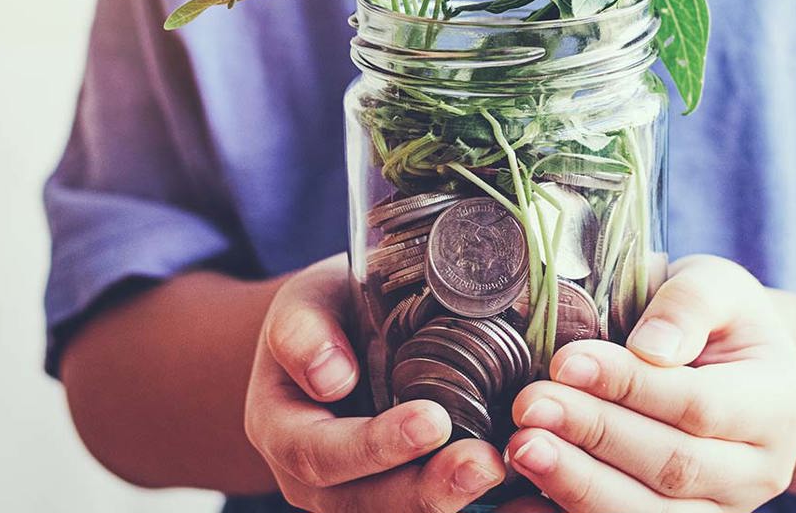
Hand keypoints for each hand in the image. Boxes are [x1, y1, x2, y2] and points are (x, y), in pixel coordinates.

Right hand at [244, 254, 505, 511]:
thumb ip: (304, 331)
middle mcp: (317, 479)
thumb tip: (330, 377)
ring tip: (498, 469)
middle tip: (482, 463)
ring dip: (452, 497)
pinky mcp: (401, 490)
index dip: (374, 446)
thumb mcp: (303, 304)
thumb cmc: (325, 314)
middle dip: (427, 488)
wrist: (338, 335)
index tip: (431, 420)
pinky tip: (512, 474)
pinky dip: (469, 496)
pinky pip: (428, 504)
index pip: (320, 454)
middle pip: (366, 503)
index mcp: (283, 431)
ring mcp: (359, 493)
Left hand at [505, 255, 795, 511]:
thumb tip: (650, 347)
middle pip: (674, 467)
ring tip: (521, 447)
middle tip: (528, 405)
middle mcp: (758, 470)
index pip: (700, 404)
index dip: (630, 386)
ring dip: (578, 485)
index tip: (565, 361)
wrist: (730, 369)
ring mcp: (721, 510)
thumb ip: (690, 304)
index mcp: (778, 404)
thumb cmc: (715, 319)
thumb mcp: (717, 286)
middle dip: (595, 436)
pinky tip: (521, 500)